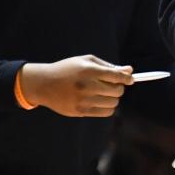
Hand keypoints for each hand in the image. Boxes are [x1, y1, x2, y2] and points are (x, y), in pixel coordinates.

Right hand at [18, 54, 133, 117]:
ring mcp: (83, 101)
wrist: (44, 84)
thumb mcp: (87, 61)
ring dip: (113, 98)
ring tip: (105, 93)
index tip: (130, 79)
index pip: (116, 76)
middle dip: (119, 87)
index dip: (127, 78)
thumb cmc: (69, 69)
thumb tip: (129, 71)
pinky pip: (105, 113)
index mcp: (89, 71)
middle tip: (113, 84)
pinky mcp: (80, 112)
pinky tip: (100, 100)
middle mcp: (86, 86)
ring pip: (113, 103)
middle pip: (117, 91)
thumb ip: (109, 66)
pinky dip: (108, 107)